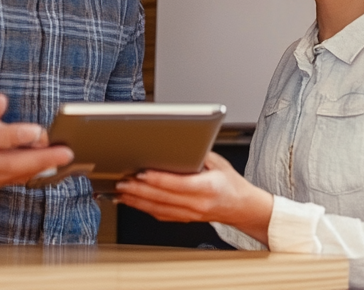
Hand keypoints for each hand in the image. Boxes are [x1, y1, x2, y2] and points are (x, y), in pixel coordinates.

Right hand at [0, 92, 73, 190]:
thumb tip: (1, 102)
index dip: (15, 136)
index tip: (38, 132)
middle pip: (7, 163)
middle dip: (39, 159)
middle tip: (64, 153)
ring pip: (11, 176)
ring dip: (39, 168)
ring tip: (62, 159)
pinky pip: (11, 182)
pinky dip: (32, 175)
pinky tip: (49, 167)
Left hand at [114, 152, 273, 243]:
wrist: (243, 207)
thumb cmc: (231, 183)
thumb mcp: (219, 162)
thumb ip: (198, 154)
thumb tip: (178, 144)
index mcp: (207, 188)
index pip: (176, 184)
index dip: (156, 179)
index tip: (140, 173)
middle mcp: (197, 204)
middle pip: (162, 198)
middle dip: (139, 189)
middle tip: (122, 181)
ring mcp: (190, 214)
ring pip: (158, 209)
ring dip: (136, 200)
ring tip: (120, 192)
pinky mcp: (185, 219)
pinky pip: (160, 214)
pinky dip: (144, 208)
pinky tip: (132, 202)